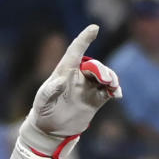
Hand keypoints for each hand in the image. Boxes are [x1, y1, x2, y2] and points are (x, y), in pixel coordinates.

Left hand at [20, 25, 120, 158]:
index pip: (75, 51)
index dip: (84, 39)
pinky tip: (116, 94)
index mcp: (65, 71)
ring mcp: (88, 87)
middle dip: (101, 70)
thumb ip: (49, 91)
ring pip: (104, 76)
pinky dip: (114, 90)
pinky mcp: (95, 99)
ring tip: (112, 86)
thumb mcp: (42, 102)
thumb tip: (60, 81)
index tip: (94, 28)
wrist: (50, 130)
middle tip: (105, 80)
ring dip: (110, 78)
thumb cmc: (43, 111)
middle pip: (94, 66)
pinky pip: (108, 91)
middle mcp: (79, 76)